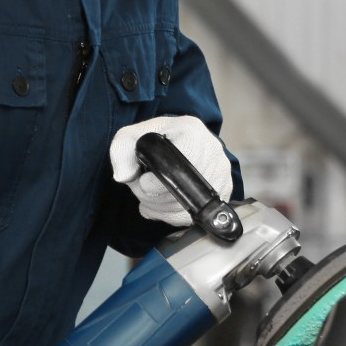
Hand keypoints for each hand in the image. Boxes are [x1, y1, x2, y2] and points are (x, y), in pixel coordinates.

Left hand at [108, 115, 232, 226]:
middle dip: (153, 196)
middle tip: (142, 187)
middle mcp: (212, 150)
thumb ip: (121, 151)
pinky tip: (164, 202)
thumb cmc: (158, 139)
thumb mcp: (132, 136)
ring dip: (161, 207)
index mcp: (191, 130)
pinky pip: (194, 215)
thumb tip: (124, 176)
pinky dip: (173, 215)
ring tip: (152, 194)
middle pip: (180, 191)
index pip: (177, 166)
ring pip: (186, 207)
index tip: (143, 182)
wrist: (182, 141)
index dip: (156, 182)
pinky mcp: (224, 191)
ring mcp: (221, 172)